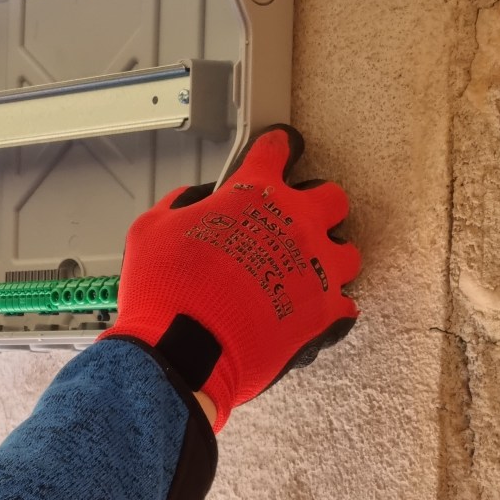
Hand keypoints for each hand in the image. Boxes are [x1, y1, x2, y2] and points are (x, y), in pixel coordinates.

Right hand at [105, 127, 359, 430]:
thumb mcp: (151, 229)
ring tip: (304, 273)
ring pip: (347, 254)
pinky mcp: (323, 316)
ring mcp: (315, 271)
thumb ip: (183, 204)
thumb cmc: (164, 292)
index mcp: (254, 195)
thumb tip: (198, 201)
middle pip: (332, 197)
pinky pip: (345, 307)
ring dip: (328, 260)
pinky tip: (308, 313)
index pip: (278, 149)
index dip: (279, 147)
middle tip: (294, 221)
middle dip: (316, 205)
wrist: (180, 353)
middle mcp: (296, 225)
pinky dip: (329, 310)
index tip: (280, 149)